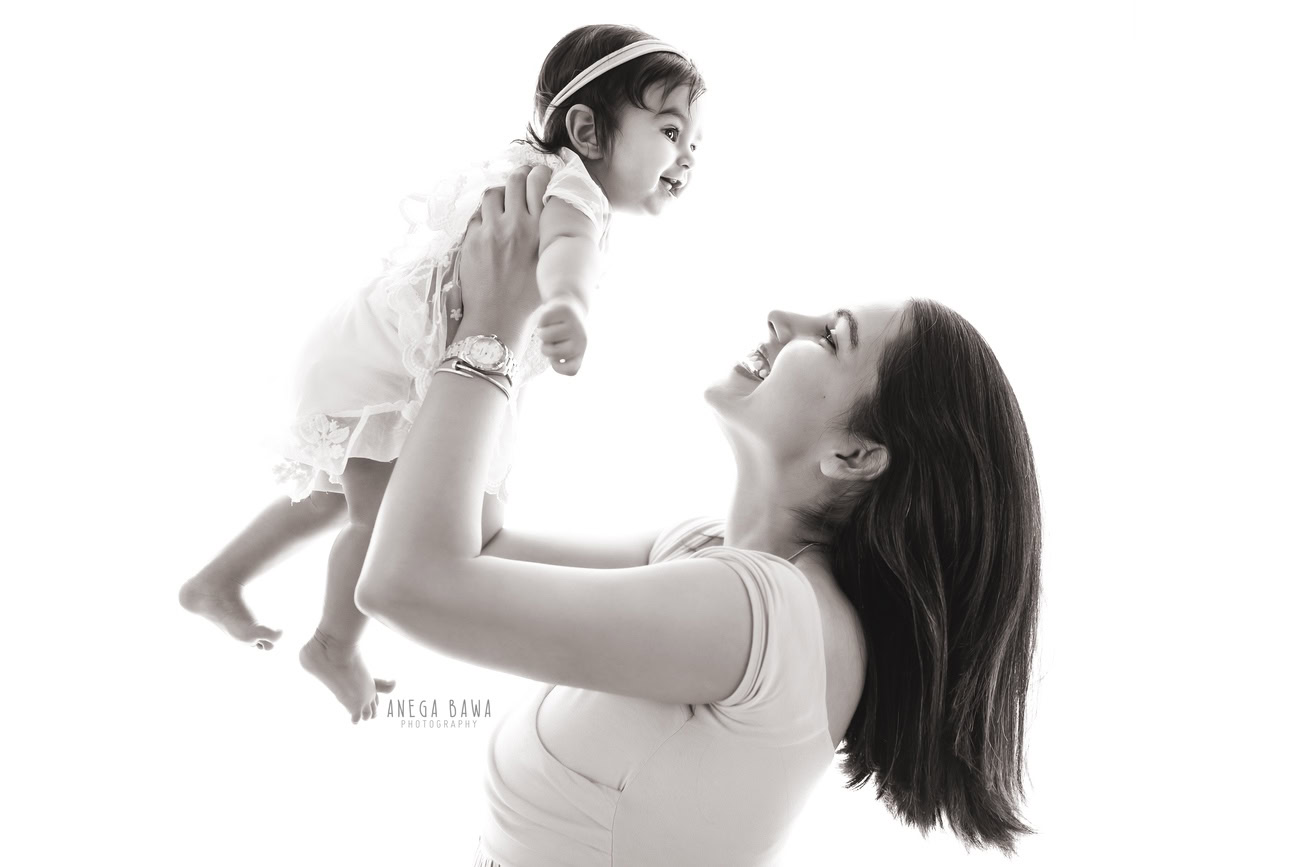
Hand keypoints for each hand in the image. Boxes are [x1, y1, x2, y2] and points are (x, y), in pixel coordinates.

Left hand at [456, 165, 551, 343]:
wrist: (497, 319)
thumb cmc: (528, 299)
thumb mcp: (549, 265)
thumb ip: (551, 239)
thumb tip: (557, 222)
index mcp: (539, 231)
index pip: (539, 183)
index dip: (539, 173)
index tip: (539, 175)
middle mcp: (516, 225)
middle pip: (514, 181)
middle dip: (518, 175)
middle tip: (520, 179)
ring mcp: (491, 231)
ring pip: (492, 194)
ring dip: (498, 194)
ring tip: (502, 203)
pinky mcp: (471, 240)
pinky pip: (476, 216)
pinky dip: (484, 216)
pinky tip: (489, 225)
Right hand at [536, 298, 587, 375]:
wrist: (570, 305)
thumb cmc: (562, 332)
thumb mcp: (561, 348)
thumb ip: (557, 356)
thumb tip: (554, 355)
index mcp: (580, 351)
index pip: (571, 370)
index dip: (558, 367)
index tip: (554, 359)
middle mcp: (581, 339)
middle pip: (554, 353)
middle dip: (545, 349)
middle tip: (549, 341)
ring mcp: (574, 325)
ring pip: (546, 336)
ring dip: (542, 334)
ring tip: (549, 329)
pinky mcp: (565, 311)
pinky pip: (542, 322)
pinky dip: (541, 322)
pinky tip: (549, 319)